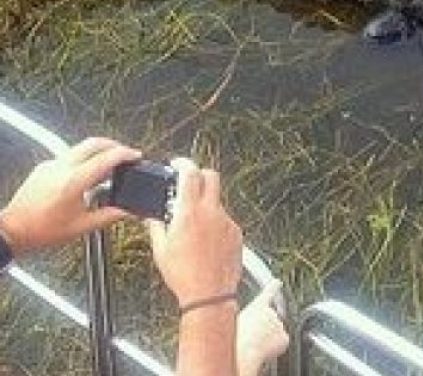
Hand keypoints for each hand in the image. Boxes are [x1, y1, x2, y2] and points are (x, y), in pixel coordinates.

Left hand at [0, 137, 140, 254]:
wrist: (12, 231)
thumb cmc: (40, 230)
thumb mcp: (81, 227)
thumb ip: (108, 216)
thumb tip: (125, 211)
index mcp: (73, 182)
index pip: (106, 158)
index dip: (125, 154)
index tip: (135, 155)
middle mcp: (61, 168)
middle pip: (93, 143)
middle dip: (113, 145)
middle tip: (124, 153)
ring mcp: (50, 166)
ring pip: (80, 148)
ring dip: (97, 152)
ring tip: (107, 166)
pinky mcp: (43, 168)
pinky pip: (68, 156)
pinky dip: (82, 160)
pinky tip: (85, 175)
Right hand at [148, 158, 241, 305]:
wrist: (209, 295)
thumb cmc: (184, 276)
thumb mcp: (160, 250)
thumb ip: (156, 227)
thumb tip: (151, 217)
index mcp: (190, 213)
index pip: (190, 173)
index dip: (183, 163)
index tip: (178, 164)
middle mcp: (211, 213)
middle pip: (212, 176)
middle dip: (200, 174)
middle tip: (189, 183)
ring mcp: (227, 221)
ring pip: (218, 200)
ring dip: (206, 203)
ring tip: (194, 225)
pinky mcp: (236, 232)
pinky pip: (225, 219)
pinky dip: (215, 222)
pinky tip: (206, 239)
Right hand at [236, 279, 288, 375]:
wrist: (244, 351)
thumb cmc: (235, 339)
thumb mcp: (236, 322)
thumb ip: (246, 319)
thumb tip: (249, 326)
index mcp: (258, 306)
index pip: (268, 292)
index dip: (273, 286)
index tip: (278, 281)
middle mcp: (271, 312)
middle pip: (269, 321)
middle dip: (264, 329)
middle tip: (251, 340)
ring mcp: (279, 324)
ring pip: (273, 333)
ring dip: (266, 339)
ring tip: (254, 346)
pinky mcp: (284, 338)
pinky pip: (280, 343)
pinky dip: (274, 348)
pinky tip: (264, 351)